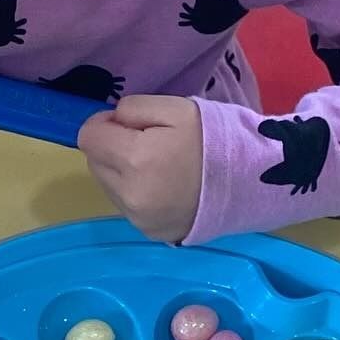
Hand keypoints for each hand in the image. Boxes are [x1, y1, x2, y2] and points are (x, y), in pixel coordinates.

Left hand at [77, 95, 202, 242]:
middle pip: (95, 162)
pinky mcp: (148, 232)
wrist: (252, 182)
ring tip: (158, 166)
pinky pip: (125, 206)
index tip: (127, 123)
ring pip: (108, 185)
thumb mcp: (176, 108)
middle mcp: (129, 194)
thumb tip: (110, 120)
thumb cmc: (214, 139)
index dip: (104, 124)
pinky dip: (136, 193)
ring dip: (122, 172)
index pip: (87, 137)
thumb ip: (132, 108)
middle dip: (112, 148)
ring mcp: (138, 218)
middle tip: (148, 143)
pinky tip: (164, 186)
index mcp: (134, 158)